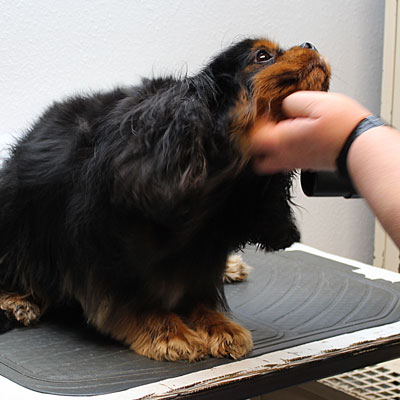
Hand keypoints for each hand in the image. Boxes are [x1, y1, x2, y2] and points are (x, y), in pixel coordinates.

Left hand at [250, 91, 370, 172]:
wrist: (361, 147)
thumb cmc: (342, 127)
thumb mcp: (315, 101)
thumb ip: (292, 101)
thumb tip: (284, 104)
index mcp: (281, 140)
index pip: (252, 135)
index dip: (254, 120)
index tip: (262, 109)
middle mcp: (283, 155)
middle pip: (255, 154)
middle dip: (256, 138)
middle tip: (264, 123)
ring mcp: (292, 163)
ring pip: (267, 160)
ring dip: (268, 145)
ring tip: (279, 128)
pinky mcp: (303, 164)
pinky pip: (282, 161)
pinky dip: (281, 150)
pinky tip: (293, 136)